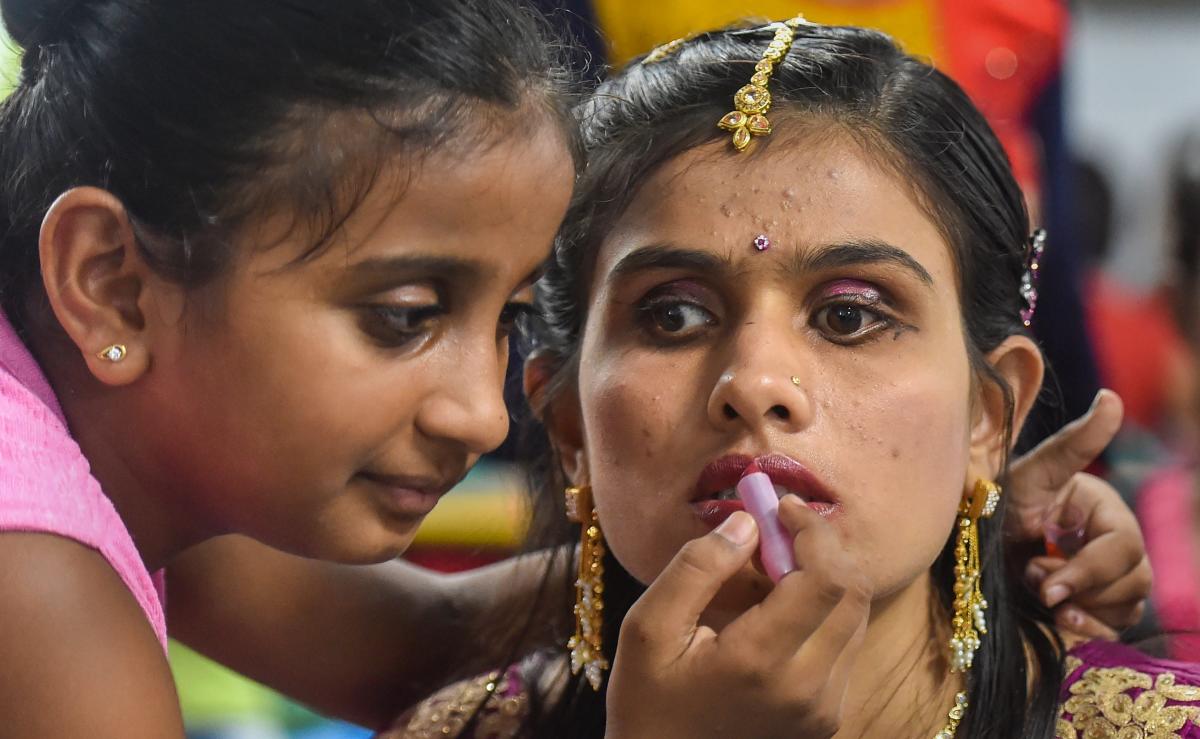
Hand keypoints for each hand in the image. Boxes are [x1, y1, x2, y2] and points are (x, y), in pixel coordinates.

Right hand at [605, 498, 869, 738]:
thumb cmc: (648, 703)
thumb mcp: (648, 629)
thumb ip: (697, 568)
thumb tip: (747, 522)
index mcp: (762, 660)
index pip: (825, 577)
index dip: (812, 529)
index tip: (781, 505)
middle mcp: (808, 688)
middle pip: (853, 593)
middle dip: (824, 547)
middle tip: (782, 526)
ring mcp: (822, 709)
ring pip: (856, 618)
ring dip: (827, 577)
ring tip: (778, 565)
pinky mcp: (826, 719)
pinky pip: (845, 648)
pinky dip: (825, 612)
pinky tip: (782, 607)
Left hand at [1006, 389, 1151, 638]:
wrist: (969, 541)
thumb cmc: (999, 500)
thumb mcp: (1029, 473)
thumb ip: (1074, 443)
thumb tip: (1110, 398)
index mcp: (1107, 512)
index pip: (1124, 548)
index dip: (1089, 569)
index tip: (1045, 582)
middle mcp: (1116, 544)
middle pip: (1135, 580)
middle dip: (1084, 588)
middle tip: (1035, 583)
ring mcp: (1110, 577)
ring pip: (1129, 604)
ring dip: (1085, 608)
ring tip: (1040, 595)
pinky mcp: (1096, 604)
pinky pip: (1116, 627)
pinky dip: (1091, 629)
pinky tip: (1062, 621)